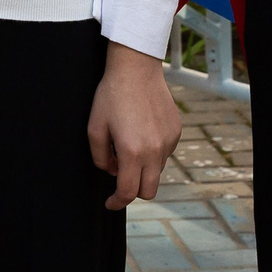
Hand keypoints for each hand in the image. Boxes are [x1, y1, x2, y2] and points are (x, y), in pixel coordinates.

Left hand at [87, 43, 182, 210]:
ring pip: (158, 171)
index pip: (128, 192)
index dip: (116, 202)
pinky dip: (153, 153)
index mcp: (132, 152)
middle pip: (149, 190)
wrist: (136, 68)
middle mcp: (155, 151)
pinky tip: (142, 133)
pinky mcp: (176, 131)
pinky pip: (165, 153)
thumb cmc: (112, 96)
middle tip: (120, 179)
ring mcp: (169, 142)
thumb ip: (101, 158)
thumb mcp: (95, 128)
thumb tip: (113, 171)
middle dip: (133, 191)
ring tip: (129, 146)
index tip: (109, 202)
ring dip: (144, 170)